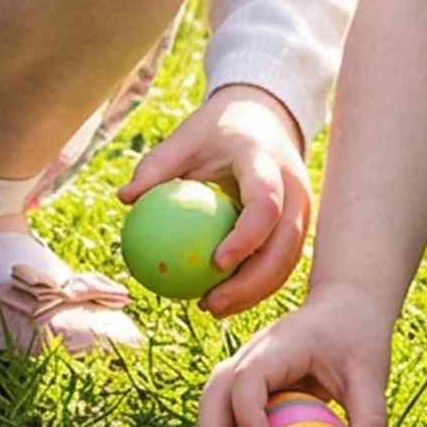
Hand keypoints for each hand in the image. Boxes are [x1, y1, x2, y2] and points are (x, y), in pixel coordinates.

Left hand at [115, 84, 309, 316]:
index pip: (265, 204)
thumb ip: (157, 166)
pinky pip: (282, 261)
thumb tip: (124, 199)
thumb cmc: (215, 132)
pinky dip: (257, 283)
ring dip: (254, 292)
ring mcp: (302, 209)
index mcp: (267, 162)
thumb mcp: (186, 138)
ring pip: (287, 261)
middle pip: (283, 245)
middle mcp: (294, 188)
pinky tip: (224, 298)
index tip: (214, 263)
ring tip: (212, 308)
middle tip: (208, 303)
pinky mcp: (299, 224)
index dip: (246, 237)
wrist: (263, 118)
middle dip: (252, 283)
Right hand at [197, 284, 392, 426]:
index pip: (249, 375)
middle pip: (216, 389)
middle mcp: (255, 352)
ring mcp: (248, 365)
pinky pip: (228, 409)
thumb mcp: (371, 373)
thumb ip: (370, 417)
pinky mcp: (251, 381)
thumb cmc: (358, 337)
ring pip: (214, 399)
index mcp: (282, 344)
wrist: (346, 307)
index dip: (247, 411)